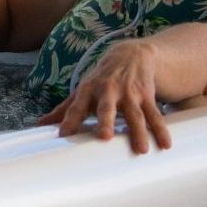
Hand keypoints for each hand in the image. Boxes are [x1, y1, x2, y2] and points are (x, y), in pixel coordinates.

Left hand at [39, 38, 171, 154]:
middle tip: (105, 137)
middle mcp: (108, 91)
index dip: (69, 120)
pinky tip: (166, 144)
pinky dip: (161, 130)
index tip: (63, 135)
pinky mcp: (147, 96)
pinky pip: (154, 115)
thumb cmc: (101, 79)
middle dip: (106, 121)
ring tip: (141, 150)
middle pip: (106, 107)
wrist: (131, 55)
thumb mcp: (82, 90)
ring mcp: (129, 94)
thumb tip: (40, 124)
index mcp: (88, 90)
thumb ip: (64, 109)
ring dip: (139, 132)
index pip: (76, 106)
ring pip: (135, 114)